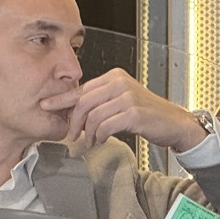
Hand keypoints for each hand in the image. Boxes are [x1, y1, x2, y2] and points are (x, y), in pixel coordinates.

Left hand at [38, 68, 208, 151]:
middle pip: (83, 102)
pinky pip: (105, 125)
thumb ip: (99, 102)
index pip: (81, 89)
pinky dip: (100, 136)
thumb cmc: (146, 115)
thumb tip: (72, 112)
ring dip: (88, 133)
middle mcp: (120, 82)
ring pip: (93, 116)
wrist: (173, 123)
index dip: (62, 100)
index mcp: (114, 77)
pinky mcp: (133, 113)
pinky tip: (101, 140)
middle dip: (73, 122)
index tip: (46, 106)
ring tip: (90, 141)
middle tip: (70, 135)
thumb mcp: (120, 101)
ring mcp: (127, 97)